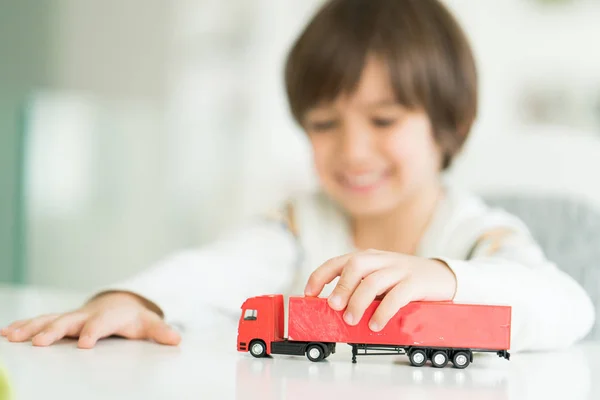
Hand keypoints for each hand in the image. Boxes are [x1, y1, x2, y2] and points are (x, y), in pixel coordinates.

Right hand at [0, 292, 180, 348]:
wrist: (118, 303)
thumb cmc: (133, 318)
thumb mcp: (148, 323)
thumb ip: (160, 331)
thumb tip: (177, 339)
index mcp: (109, 316)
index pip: (102, 323)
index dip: (94, 332)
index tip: (85, 343)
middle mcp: (87, 315)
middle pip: (69, 321)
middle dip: (54, 330)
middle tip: (38, 342)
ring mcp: (72, 317)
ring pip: (49, 320)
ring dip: (31, 328)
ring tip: (12, 337)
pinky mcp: (61, 321)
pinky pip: (39, 322)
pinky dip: (23, 326)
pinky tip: (6, 333)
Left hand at [304, 249, 456, 331]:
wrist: (443, 277)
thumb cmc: (405, 281)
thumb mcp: (380, 280)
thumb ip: (360, 288)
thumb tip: (335, 309)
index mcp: (369, 257)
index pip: (338, 261)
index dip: (320, 275)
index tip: (309, 293)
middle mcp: (381, 260)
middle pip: (355, 265)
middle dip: (341, 286)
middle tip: (334, 307)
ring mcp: (400, 269)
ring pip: (373, 280)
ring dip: (359, 302)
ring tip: (352, 320)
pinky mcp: (416, 282)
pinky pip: (397, 295)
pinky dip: (383, 311)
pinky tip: (376, 324)